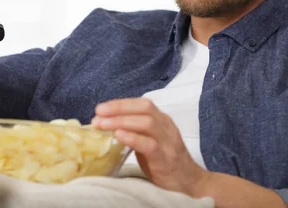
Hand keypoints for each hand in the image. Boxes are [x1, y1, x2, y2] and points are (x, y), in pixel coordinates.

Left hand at [91, 98, 209, 194]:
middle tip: (98, 114)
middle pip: (144, 109)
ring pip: (146, 123)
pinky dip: (133, 138)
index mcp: (162, 120)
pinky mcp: (166, 158)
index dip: (120, 103)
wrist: (189, 183)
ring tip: (102, 125)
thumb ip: (134, 131)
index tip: (101, 108)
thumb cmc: (164, 162)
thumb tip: (105, 125)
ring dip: (121, 121)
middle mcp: (166, 127)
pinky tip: (119, 136)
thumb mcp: (149, 141)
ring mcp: (168, 142)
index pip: (142, 104)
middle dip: (118, 109)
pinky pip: (150, 145)